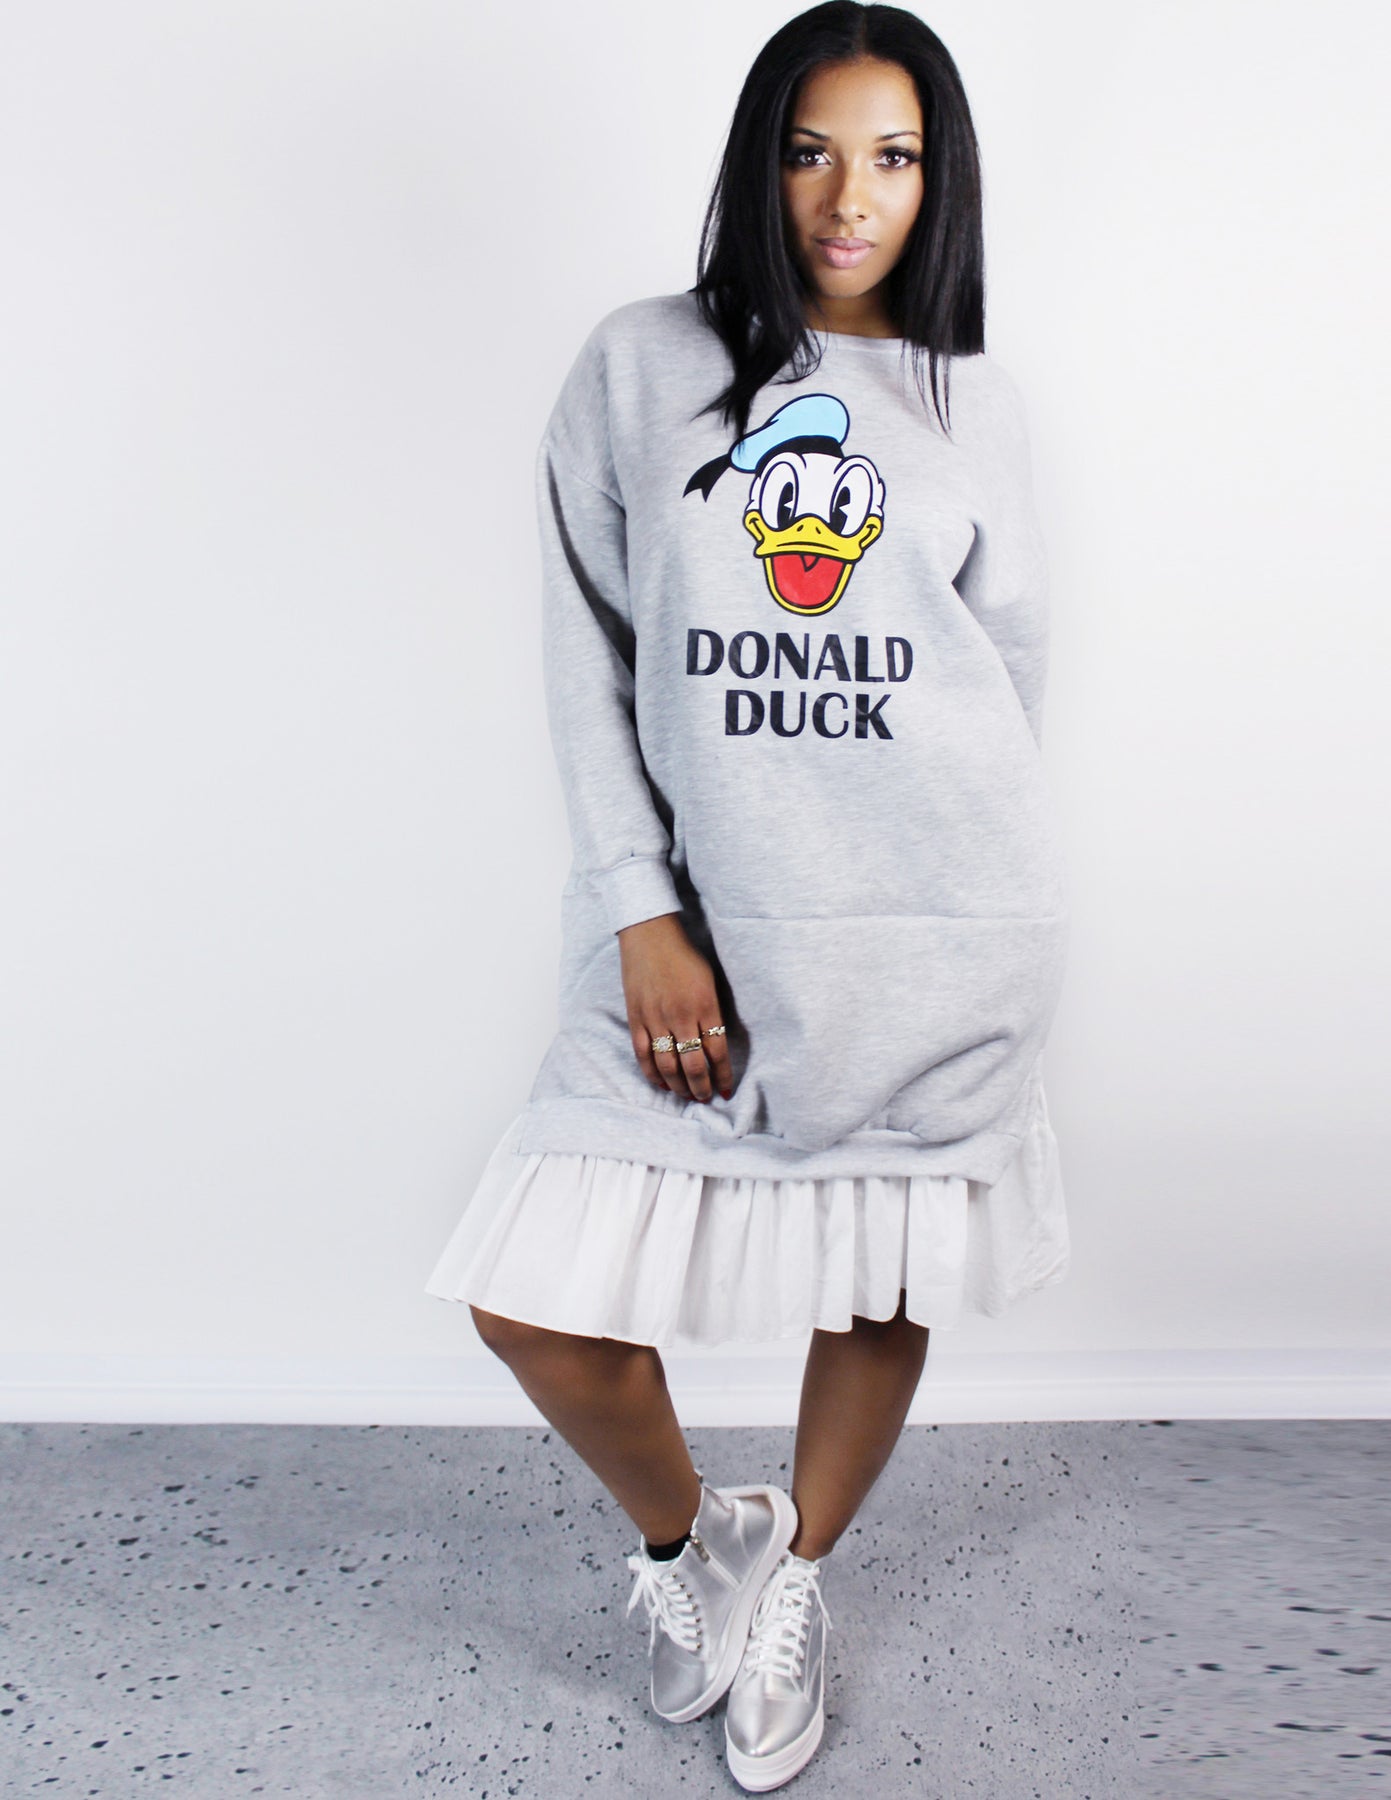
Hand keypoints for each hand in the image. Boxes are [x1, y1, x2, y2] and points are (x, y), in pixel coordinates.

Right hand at [617, 913, 734, 1103]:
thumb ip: (713, 1014)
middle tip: (705, 1098)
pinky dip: (652, 1073)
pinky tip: (661, 1084)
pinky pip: (643, 1054)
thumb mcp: (709, 982)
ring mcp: (656, 1019)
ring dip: (678, 1086)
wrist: (650, 935)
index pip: (717, 1052)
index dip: (722, 1076)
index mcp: (705, 1006)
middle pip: (693, 1065)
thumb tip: (714, 1048)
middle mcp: (681, 1016)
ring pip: (667, 1065)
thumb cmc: (684, 956)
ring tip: (686, 1095)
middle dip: (701, 1087)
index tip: (725, 1091)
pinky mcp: (636, 1018)